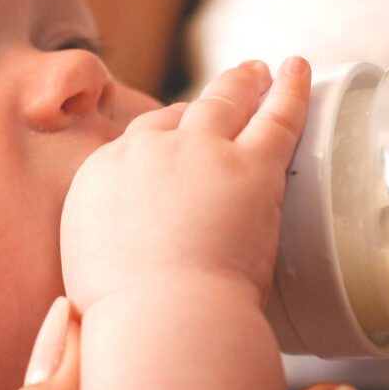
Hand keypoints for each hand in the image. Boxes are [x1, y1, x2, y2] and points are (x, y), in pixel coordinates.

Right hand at [62, 58, 307, 308]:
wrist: (161, 318)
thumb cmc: (129, 319)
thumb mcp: (89, 274)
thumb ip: (107, 250)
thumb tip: (115, 262)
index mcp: (101, 176)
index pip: (137, 142)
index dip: (164, 136)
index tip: (178, 138)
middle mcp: (146, 152)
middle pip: (177, 113)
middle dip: (204, 99)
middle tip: (227, 85)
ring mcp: (201, 153)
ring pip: (224, 102)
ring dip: (243, 82)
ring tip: (260, 70)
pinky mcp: (252, 167)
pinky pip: (276, 117)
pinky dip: (291, 90)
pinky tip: (299, 70)